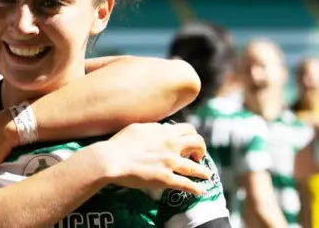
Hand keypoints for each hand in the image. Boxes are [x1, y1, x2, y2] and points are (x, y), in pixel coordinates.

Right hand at [94, 122, 210, 194]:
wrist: (112, 159)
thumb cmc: (120, 143)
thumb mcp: (138, 128)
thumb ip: (153, 129)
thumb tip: (160, 130)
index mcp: (165, 132)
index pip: (188, 129)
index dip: (192, 135)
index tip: (188, 142)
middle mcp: (172, 146)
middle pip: (198, 143)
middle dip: (201, 149)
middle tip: (197, 156)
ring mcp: (170, 163)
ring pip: (196, 167)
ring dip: (204, 171)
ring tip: (207, 174)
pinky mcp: (166, 179)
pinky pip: (187, 185)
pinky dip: (196, 189)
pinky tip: (201, 191)